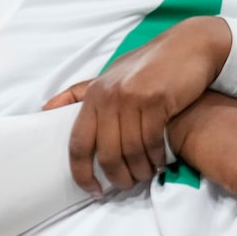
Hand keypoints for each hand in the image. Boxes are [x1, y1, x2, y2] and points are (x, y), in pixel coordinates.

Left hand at [45, 16, 231, 193]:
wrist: (189, 45)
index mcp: (94, 93)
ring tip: (145, 175)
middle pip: (106, 153)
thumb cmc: (148, 64)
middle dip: (117, 176)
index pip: (78, 142)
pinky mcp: (156, 100)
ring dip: (139, 170)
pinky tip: (159, 162)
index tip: (92, 189)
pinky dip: (155, 158)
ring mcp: (132, 97)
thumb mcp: (112, 73)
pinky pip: (151, 141)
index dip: (81, 172)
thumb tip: (47, 109)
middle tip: (127, 184)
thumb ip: (82, 93)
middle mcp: (109, 95)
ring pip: (130, 151)